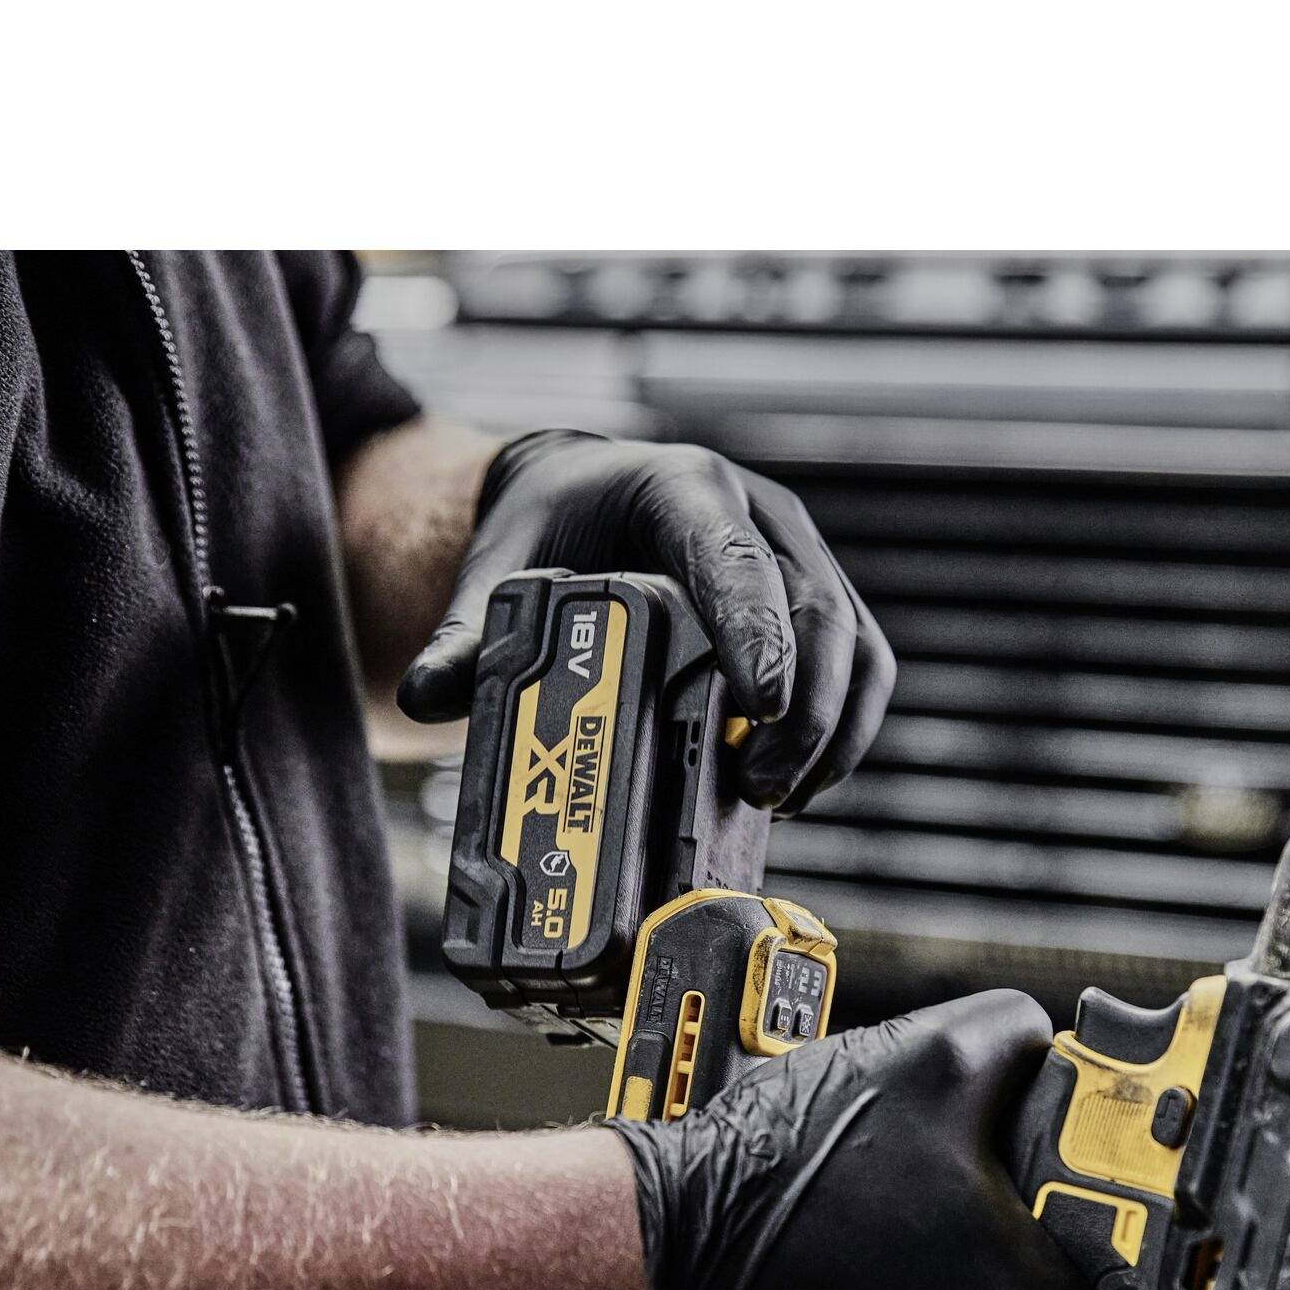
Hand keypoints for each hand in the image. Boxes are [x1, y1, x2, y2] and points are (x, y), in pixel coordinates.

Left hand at [395, 430, 895, 811]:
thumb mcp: (503, 568)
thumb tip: (427, 698)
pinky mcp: (820, 602)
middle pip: (819, 612)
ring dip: (834, 731)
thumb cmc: (551, 528)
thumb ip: (469, 634)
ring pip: (856, 645)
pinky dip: (844, 732)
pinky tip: (798, 786)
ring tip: (777, 800)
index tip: (760, 704)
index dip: (756, 630)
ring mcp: (800, 558)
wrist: (586, 498)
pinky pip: (861, 667)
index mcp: (684, 489)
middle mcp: (761, 516)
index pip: (736, 557)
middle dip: (804, 710)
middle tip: (757, 788)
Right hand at [606, 992, 1101, 1289]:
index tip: (1051, 1154)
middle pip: (1035, 1283)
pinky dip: (888, 1288)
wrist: (657, 1247)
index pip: (1109, 1253)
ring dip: (941, 1250)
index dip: (1080, 1186)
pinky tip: (846, 1232)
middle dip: (1000, 1216)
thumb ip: (1017, 1038)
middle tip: (951, 1157)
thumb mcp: (928, 1055)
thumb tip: (1046, 1044)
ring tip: (882, 1188)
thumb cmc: (786, 1171)